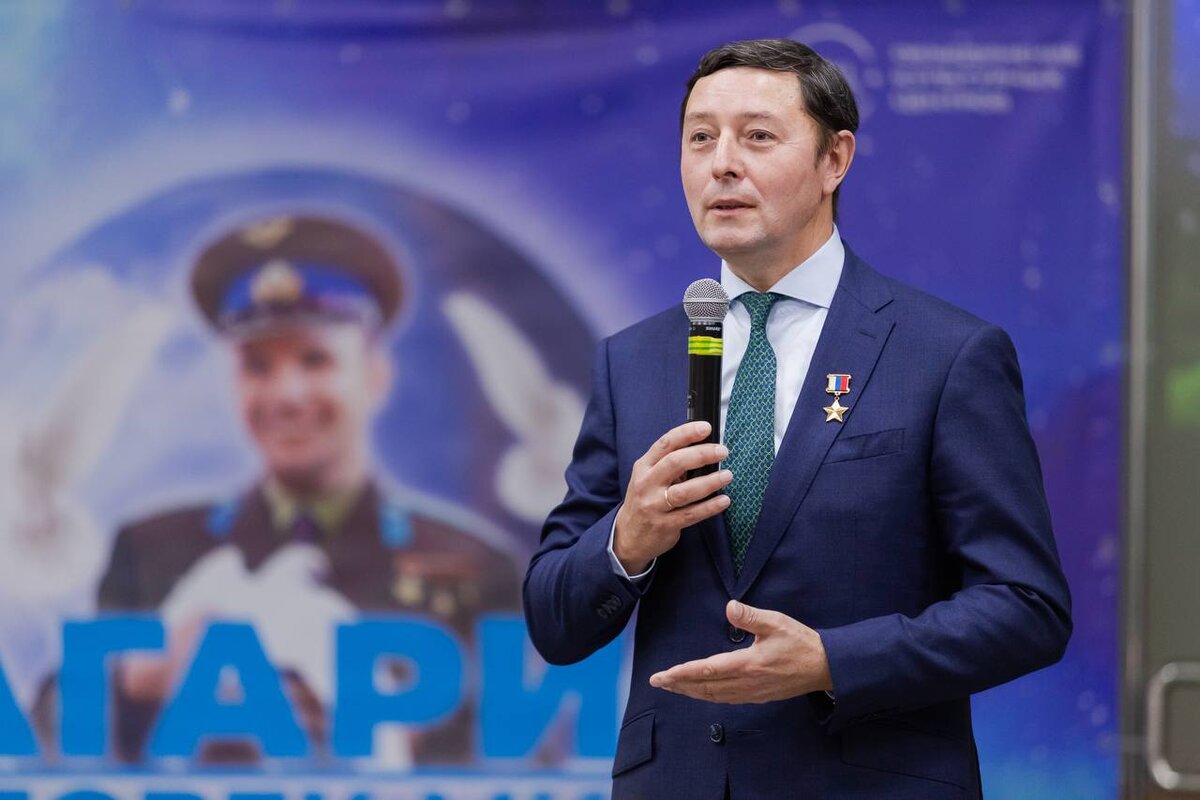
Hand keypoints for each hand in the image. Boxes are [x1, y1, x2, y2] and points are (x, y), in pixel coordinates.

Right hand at [613, 421, 731, 573]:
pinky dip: (710, 507)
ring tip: (727, 475)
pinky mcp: (665, 525)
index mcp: (644, 467)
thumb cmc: (645, 500)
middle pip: (675, 463)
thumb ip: (669, 464)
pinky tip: (724, 500)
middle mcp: (647, 484)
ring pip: (685, 491)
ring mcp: (654, 506)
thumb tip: (703, 449)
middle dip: (702, 454)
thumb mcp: (648, 477)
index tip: (706, 428)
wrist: (628, 537)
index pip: (665, 444)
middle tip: (722, 451)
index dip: (686, 433)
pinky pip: (692, 514)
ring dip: (710, 482)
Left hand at [649, 600, 832, 702]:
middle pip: (705, 688)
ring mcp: (752, 693)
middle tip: (657, 682)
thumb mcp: (777, 622)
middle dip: (679, 685)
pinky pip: (727, 699)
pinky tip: (702, 692)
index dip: (681, 674)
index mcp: (747, 664)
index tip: (662, 676)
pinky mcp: (759, 696)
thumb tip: (730, 607)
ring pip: (714, 696)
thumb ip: (751, 616)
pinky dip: (709, 696)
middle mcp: (746, 683)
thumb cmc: (801, 642)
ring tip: (673, 687)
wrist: (825, 667)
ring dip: (691, 692)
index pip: (706, 671)